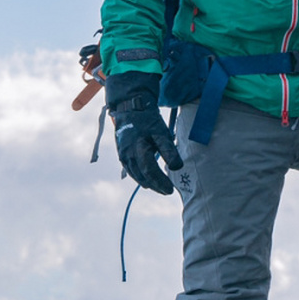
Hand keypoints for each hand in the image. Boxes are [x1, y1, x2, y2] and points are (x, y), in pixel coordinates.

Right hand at [106, 72, 184, 193]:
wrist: (130, 108)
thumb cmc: (147, 120)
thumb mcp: (161, 132)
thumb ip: (169, 150)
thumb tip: (177, 167)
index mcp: (138, 149)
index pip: (150, 171)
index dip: (160, 182)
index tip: (171, 189)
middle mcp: (128, 155)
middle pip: (142, 177)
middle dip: (156, 186)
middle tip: (167, 191)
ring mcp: (123, 155)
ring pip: (136, 175)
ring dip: (147, 183)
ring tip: (159, 188)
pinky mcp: (121, 154)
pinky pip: (131, 170)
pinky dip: (139, 177)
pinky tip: (147, 180)